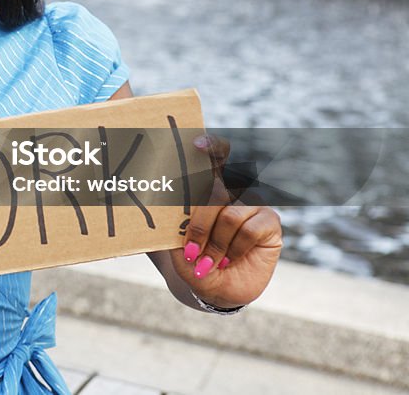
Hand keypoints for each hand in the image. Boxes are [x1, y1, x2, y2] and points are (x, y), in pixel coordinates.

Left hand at [169, 134, 283, 308]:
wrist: (216, 290)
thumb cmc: (194, 261)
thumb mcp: (177, 248)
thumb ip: (173, 231)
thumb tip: (165, 218)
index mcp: (207, 188)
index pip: (215, 157)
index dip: (211, 146)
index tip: (196, 144)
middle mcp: (232, 190)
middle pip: (220, 182)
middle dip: (202, 213)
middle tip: (191, 238)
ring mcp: (252, 204)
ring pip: (229, 214)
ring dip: (214, 242)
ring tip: (207, 262)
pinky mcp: (269, 221)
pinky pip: (247, 229)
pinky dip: (232, 249)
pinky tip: (227, 260)